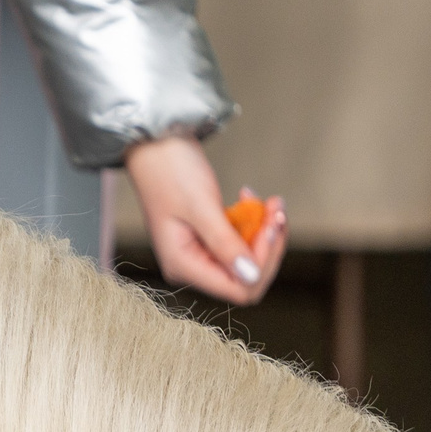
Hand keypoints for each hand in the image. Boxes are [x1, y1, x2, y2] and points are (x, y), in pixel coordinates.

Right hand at [127, 135, 285, 304]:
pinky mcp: (206, 239)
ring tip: (269, 201)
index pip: (238, 287)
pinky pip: (239, 242)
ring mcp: (199, 253)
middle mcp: (190, 266)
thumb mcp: (201, 207)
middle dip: (267, 246)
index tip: (270, 226)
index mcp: (183, 265)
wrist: (154, 144)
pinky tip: (250, 199)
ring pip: (247, 259)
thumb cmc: (169, 171)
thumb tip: (251, 277)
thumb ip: (226, 244)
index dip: (261, 263)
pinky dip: (253, 223)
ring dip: (264, 231)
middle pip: (246, 277)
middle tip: (276, 210)